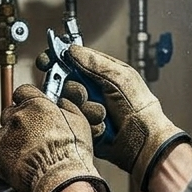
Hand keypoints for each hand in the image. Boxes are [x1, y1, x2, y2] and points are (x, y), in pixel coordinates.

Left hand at [0, 84, 110, 191]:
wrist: (60, 181)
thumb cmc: (71, 155)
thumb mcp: (79, 122)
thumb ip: (67, 108)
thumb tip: (63, 104)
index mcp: (36, 105)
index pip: (22, 92)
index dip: (27, 100)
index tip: (31, 107)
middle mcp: (17, 118)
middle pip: (10, 112)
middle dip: (19, 122)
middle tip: (32, 134)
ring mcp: (5, 137)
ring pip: (2, 134)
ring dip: (12, 141)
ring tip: (29, 154)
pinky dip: (4, 159)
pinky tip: (19, 164)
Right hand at [66, 45, 190, 190]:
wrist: (144, 141)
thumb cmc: (139, 108)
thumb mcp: (119, 78)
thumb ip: (94, 62)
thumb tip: (72, 49)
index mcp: (102, 72)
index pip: (73, 60)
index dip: (58, 60)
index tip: (47, 61)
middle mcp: (93, 89)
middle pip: (64, 82)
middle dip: (73, 89)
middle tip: (84, 95)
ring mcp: (87, 108)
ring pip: (67, 103)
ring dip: (84, 109)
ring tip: (101, 114)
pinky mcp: (85, 126)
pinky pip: (74, 121)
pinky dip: (87, 123)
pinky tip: (102, 127)